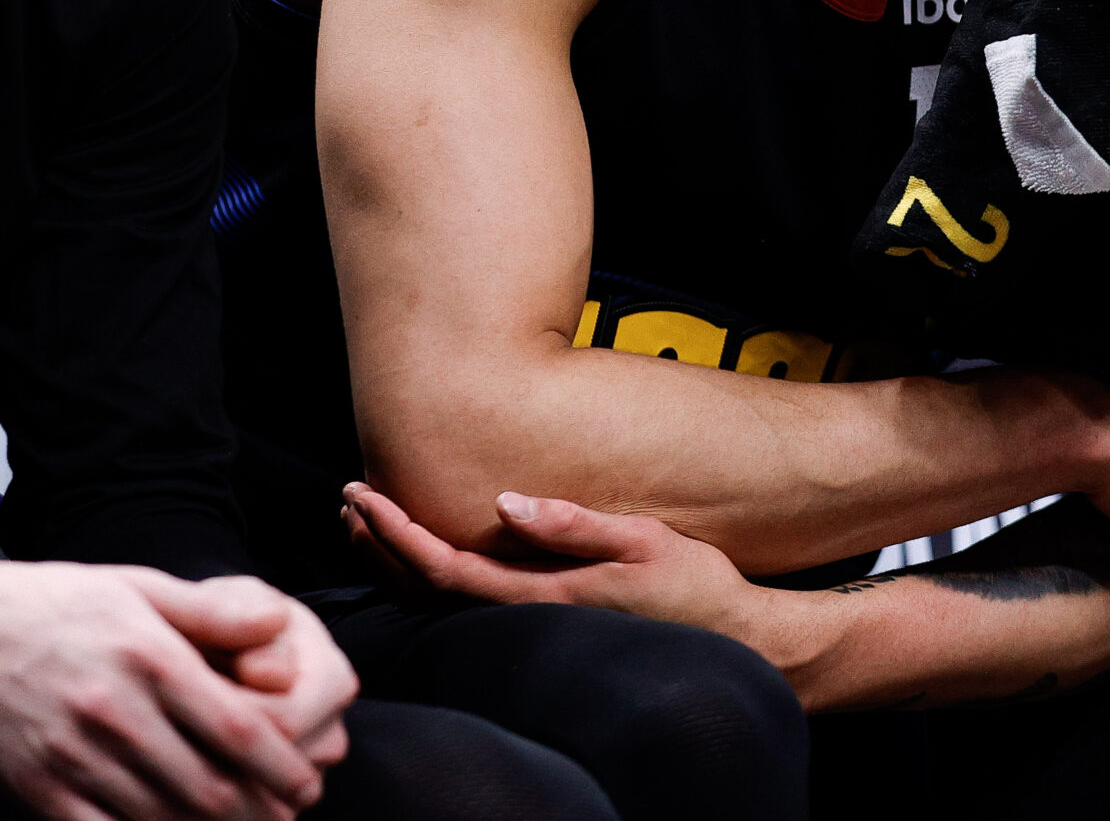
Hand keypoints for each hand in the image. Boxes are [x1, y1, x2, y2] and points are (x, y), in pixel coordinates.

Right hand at [0, 561, 328, 820]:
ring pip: (159, 815)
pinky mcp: (38, 786)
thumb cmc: (63, 605)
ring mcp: (72, 754)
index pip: (236, 726)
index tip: (309, 782)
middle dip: (257, 809)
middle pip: (205, 784)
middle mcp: (115, 711)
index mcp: (151, 659)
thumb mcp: (139, 588)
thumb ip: (213, 612)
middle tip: (289, 815)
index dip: (281, 765)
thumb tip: (280, 622)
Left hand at [344, 483, 765, 646]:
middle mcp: (526, 619)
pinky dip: (429, 580)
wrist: (732, 639)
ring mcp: (533, 627)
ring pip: (440, 604)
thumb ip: (573, 526)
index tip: (365, 496)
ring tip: (369, 525)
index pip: (446, 567)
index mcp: (543, 595)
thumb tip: (506, 503)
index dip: (398, 533)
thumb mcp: (643, 542)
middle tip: (350, 499)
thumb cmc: (694, 588)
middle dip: (382, 544)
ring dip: (398, 564)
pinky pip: (465, 606)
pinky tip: (422, 557)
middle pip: (427, 590)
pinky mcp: (546, 623)